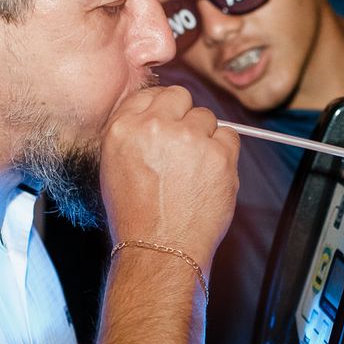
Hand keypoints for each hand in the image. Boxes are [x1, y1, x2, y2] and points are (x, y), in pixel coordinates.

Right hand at [98, 84, 239, 269]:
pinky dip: (225, 151)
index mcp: (123, 128)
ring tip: (194, 169)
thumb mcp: (114, 168)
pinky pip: (230, 136)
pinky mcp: (218, 153)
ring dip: (205, 136)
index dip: (163, 109)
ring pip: (206, 116)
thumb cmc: (137, 217)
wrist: (160, 249)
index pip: (150, 94)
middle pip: (180, 97)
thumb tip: (158, 113)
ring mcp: (190, 138)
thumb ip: (133, 134)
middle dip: (184, 118)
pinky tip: (210, 174)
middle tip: (183, 148)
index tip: (169, 123)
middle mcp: (155, 126)